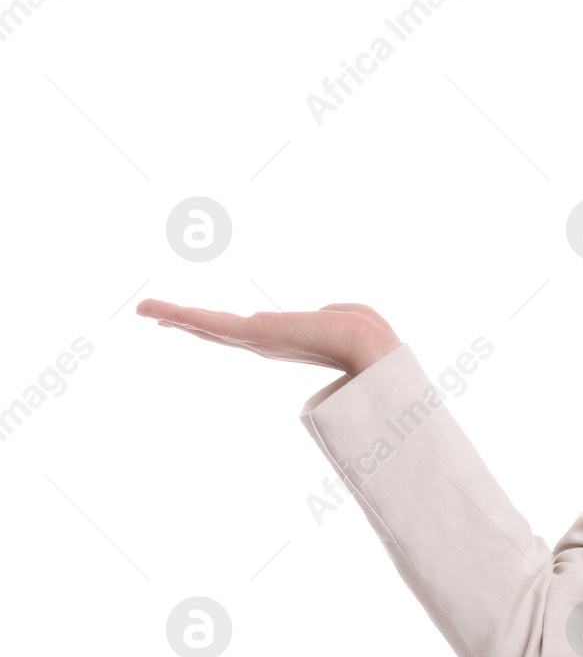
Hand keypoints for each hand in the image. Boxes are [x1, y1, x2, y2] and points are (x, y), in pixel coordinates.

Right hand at [135, 299, 402, 376]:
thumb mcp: (349, 317)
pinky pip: (207, 322)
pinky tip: (151, 308)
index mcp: (285, 340)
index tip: (200, 323)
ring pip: (207, 326)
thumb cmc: (365, 334)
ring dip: (174, 316)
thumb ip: (332, 313)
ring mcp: (254, 341)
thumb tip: (323, 314)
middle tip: (154, 315)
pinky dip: (178, 314)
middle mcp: (264, 343)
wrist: (365, 347)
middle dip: (186, 322)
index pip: (245, 332)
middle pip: (216, 331)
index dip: (220, 327)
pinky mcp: (249, 334)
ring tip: (144, 308)